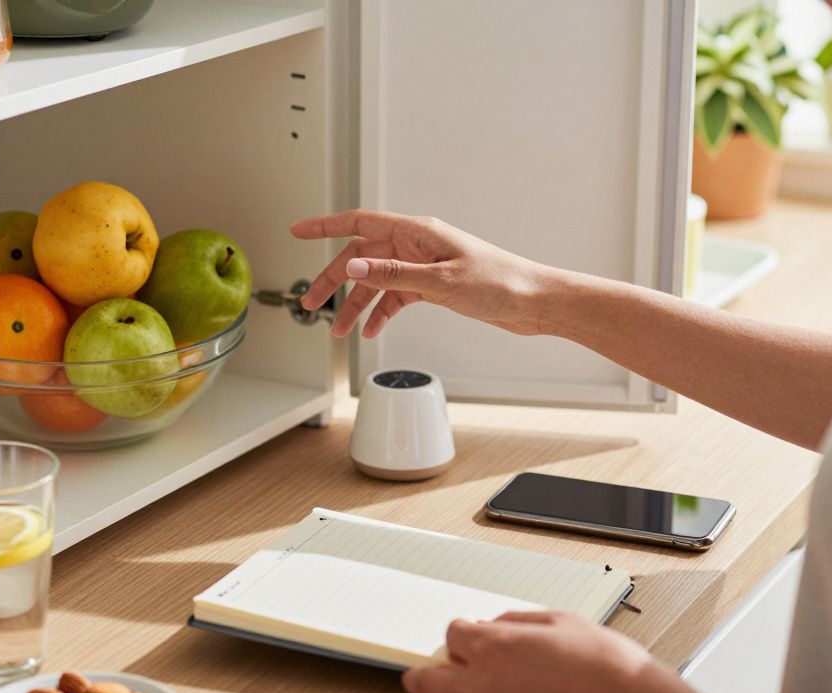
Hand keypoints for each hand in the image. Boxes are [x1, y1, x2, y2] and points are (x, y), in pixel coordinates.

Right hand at [290, 210, 551, 337]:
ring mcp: (425, 265)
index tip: (297, 231)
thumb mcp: (441, 282)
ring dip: (357, 305)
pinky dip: (382, 312)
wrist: (534, 301)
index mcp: (417, 233)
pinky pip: (397, 295)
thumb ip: (393, 274)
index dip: (325, 226)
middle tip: (311, 304)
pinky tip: (372, 329)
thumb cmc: (500, 283)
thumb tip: (353, 265)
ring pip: (377, 281)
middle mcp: (417, 245)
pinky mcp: (435, 285)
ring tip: (340, 331)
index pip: (360, 222)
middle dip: (333, 281)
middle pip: (362, 257)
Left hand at [402, 611, 750, 692]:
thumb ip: (517, 621)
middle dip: (429, 671)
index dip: (464, 631)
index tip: (475, 632)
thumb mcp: (560, 620)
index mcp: (492, 646)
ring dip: (467, 691)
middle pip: (426, 681)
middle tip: (445, 666)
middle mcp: (482, 685)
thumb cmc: (603, 664)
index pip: (450, 634)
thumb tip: (497, 624)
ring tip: (502, 683)